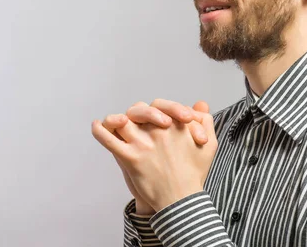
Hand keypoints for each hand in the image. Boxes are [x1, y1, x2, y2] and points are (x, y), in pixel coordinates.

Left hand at [92, 106, 217, 212]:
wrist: (182, 201)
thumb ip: (205, 121)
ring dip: (117, 118)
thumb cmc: (195, 174)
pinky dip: (100, 131)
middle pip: (140, 110)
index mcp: (177, 124)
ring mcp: (143, 143)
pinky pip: (109, 140)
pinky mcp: (130, 158)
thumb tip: (199, 104)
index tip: (162, 120)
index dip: (160, 110)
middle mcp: (159, 130)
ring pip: (123, 121)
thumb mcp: (210, 145)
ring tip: (116, 120)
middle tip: (139, 119)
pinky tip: (96, 125)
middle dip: (139, 112)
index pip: (162, 106)